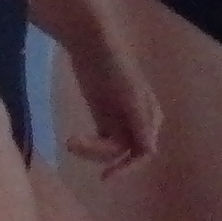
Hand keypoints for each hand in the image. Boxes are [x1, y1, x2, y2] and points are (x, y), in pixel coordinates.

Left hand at [58, 25, 162, 174]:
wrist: (92, 44)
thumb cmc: (114, 65)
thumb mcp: (128, 93)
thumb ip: (139, 121)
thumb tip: (151, 151)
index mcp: (150, 117)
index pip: (144, 152)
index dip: (128, 167)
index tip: (107, 176)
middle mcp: (139, 122)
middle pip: (124, 154)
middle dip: (100, 154)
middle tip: (73, 143)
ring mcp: (121, 121)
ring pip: (111, 151)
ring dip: (91, 150)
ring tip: (70, 140)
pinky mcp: (104, 119)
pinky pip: (101, 143)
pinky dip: (88, 146)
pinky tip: (73, 140)